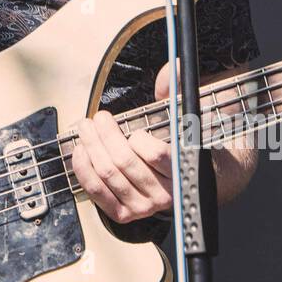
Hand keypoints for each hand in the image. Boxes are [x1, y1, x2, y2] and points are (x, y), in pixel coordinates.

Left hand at [70, 62, 174, 223]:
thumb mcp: (190, 115)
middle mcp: (165, 194)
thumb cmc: (188, 147)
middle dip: (104, 136)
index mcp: (183, 169)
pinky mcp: (126, 214)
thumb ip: (179, 90)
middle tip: (97, 118)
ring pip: (108, 174)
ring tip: (85, 129)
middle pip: (124, 162)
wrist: (201, 183)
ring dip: (91, 148)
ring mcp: (145, 206)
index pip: (156, 155)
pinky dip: (84, 171)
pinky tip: (81, 153)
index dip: (138, 139)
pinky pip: (98, 193)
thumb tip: (174, 67)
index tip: (133, 128)